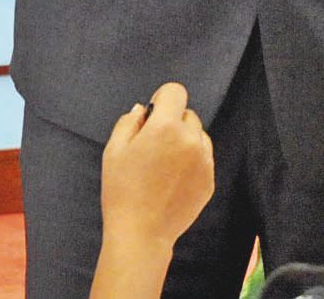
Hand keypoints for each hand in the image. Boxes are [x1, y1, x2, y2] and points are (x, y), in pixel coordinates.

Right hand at [100, 82, 215, 254]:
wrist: (141, 233)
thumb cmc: (122, 191)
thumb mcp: (113, 151)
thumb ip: (129, 122)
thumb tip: (142, 109)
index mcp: (166, 127)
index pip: (175, 91)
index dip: (162, 98)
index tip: (153, 114)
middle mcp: (190, 139)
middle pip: (187, 114)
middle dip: (172, 122)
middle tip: (153, 145)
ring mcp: (204, 160)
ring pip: (198, 135)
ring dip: (184, 140)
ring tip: (163, 165)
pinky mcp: (210, 179)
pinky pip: (204, 157)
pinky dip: (192, 160)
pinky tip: (172, 179)